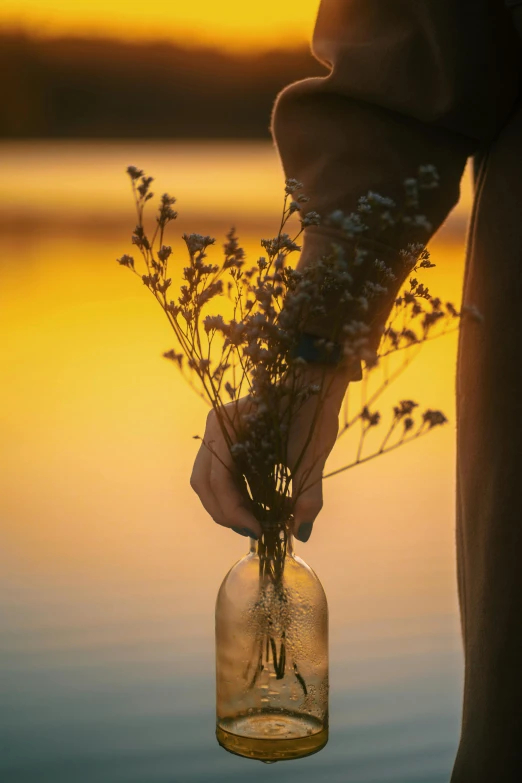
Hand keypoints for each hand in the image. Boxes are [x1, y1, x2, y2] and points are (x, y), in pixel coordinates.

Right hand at [190, 367, 349, 542]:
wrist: (315, 384)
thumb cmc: (312, 412)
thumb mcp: (312, 455)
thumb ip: (307, 494)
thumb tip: (301, 533)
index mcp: (226, 425)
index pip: (218, 478)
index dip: (233, 510)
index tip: (258, 530)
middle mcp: (215, 429)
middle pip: (204, 483)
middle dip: (226, 513)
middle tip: (254, 531)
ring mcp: (218, 435)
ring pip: (208, 481)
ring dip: (228, 506)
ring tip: (257, 522)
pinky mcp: (227, 442)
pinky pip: (221, 474)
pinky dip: (234, 495)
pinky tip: (256, 507)